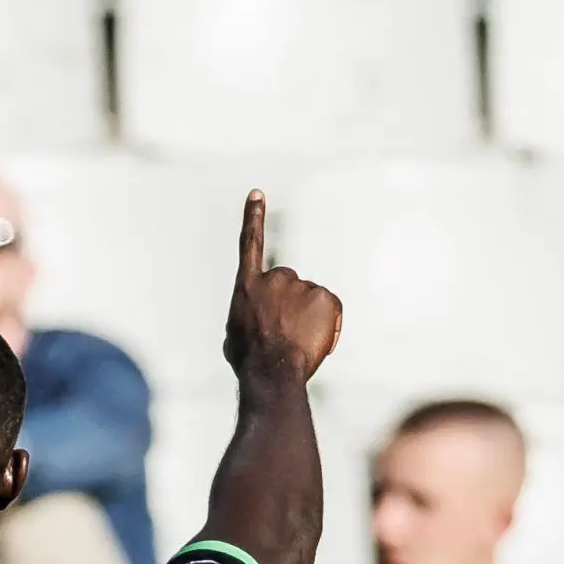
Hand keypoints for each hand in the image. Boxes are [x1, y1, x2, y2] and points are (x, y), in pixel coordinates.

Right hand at [224, 190, 341, 383]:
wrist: (271, 369)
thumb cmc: (248, 359)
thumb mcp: (235, 335)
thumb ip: (245, 318)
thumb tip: (251, 323)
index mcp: (247, 286)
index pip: (250, 243)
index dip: (254, 217)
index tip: (257, 194)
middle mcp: (275, 278)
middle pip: (287, 284)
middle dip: (288, 304)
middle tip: (283, 331)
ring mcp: (302, 285)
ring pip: (308, 299)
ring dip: (305, 317)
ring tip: (295, 342)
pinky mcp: (325, 297)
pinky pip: (328, 309)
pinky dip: (324, 323)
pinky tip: (311, 340)